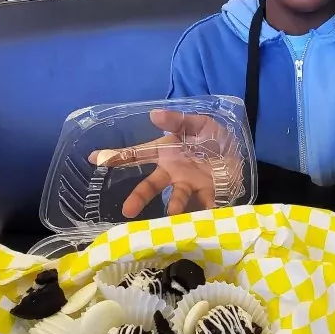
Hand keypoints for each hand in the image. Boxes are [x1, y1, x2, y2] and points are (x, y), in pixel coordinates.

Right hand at [89, 110, 243, 218]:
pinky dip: (205, 212)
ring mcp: (190, 185)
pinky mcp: (208, 194)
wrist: (240, 151)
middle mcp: (173, 172)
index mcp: (166, 153)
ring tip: (173, 213)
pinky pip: (205, 204)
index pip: (137, 155)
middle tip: (127, 211)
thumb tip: (154, 115)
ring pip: (177, 198)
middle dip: (139, 197)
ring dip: (174, 205)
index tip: (95, 159)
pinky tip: (205, 218)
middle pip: (151, 185)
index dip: (116, 156)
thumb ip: (178, 121)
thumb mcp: (198, 123)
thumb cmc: (213, 138)